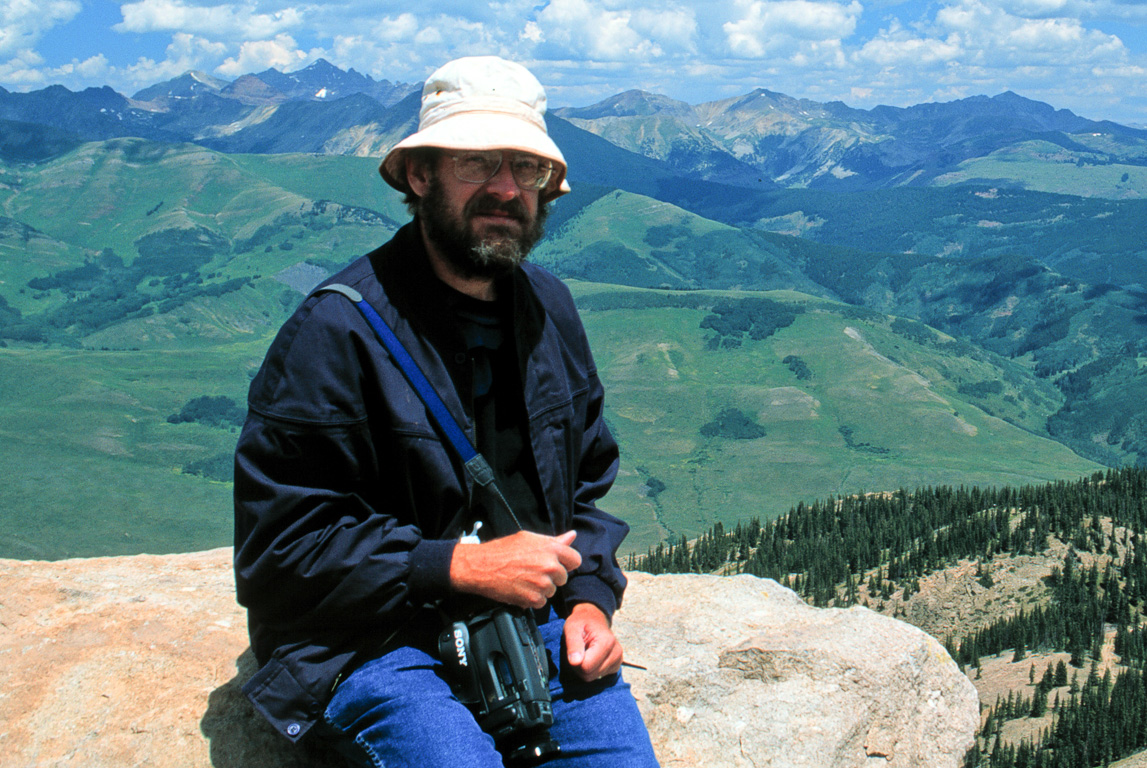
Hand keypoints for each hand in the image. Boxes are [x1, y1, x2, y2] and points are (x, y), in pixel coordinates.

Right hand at [449, 530, 581, 608]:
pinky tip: (521, 589)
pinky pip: (541, 602)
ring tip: (525, 579)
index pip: (575, 560)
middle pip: (563, 577)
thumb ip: (553, 540)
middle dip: (552, 576)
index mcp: (551, 549)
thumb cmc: (502, 550)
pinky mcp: (533, 599)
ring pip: (552, 590)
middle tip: (534, 571)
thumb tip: (572, 536)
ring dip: (542, 588)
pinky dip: (532, 598)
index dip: (566, 563)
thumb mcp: (528, 538)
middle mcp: (550, 566)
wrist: (481, 567)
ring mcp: (542, 584)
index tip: (557, 564)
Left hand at [564, 602, 622, 681]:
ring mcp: (618, 660)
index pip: (586, 667)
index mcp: (607, 642)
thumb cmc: (581, 623)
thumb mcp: (572, 629)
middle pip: (589, 675)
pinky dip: (592, 669)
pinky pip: (598, 676)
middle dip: (579, 666)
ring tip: (585, 652)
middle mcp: (616, 652)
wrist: (593, 619)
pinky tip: (592, 657)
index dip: (575, 661)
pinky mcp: (616, 666)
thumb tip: (575, 662)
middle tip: (578, 651)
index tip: (574, 649)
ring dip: (584, 668)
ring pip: (593, 677)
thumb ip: (573, 644)